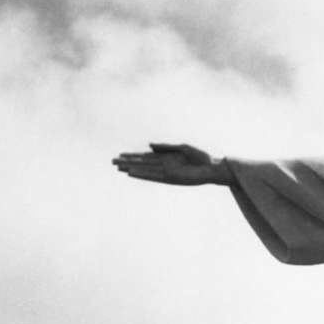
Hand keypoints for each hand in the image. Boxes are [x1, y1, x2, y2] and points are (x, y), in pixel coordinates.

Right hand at [112, 142, 231, 185]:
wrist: (212, 168)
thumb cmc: (200, 157)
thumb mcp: (182, 148)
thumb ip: (165, 147)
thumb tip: (149, 145)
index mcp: (166, 157)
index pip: (145, 157)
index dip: (133, 156)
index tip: (120, 155)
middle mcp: (163, 165)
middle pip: (141, 163)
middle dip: (127, 162)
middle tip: (112, 162)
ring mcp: (165, 172)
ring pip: (144, 170)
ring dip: (131, 169)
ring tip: (118, 168)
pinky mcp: (170, 178)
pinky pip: (153, 176)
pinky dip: (142, 174)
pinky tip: (132, 173)